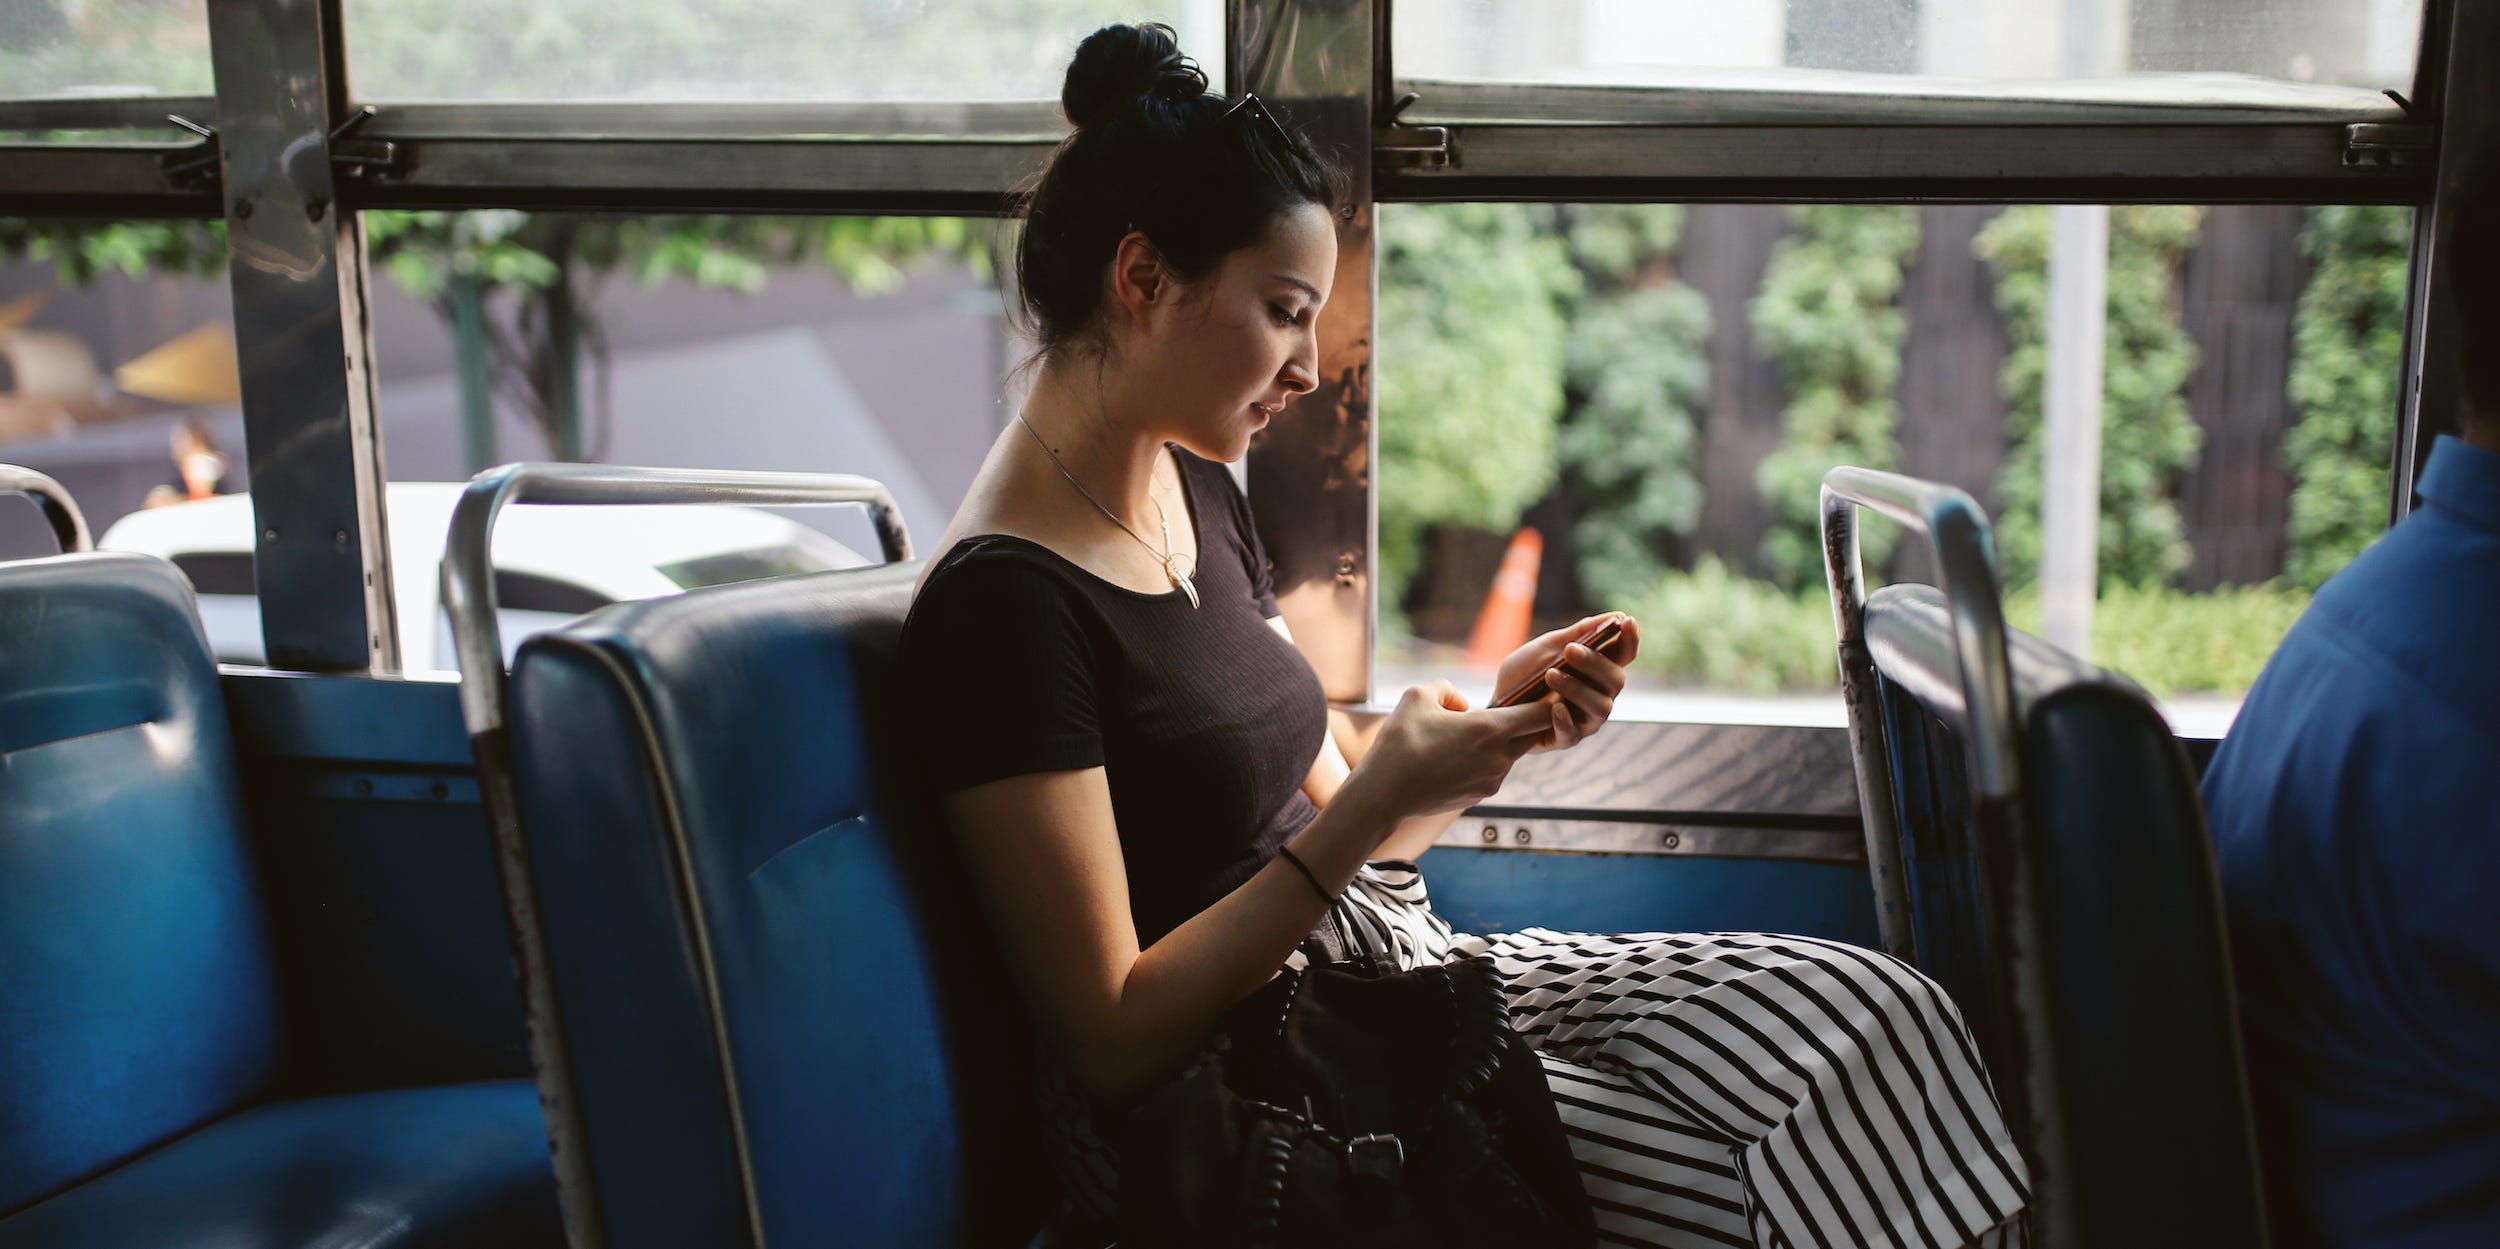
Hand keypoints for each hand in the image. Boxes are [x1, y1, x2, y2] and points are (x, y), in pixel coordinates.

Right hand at [1340, 681, 1555, 828]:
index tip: (1547, 691)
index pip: (1542, 714)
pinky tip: (1454, 757)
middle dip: (1526, 721)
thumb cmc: (1399, 743)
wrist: (1383, 795)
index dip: (1549, 700)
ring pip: (1510, 753)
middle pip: (1532, 735)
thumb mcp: (1417, 696)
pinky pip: (1492, 771)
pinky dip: (1483, 760)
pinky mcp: (1480, 796)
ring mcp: (1492, 781)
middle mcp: (1499, 758)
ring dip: (1499, 742)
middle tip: (1512, 707)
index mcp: (1490, 730)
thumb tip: (1461, 704)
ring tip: (1465, 735)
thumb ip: (1447, 689)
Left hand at [1491, 613, 1641, 752]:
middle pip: (1616, 680)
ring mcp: (1585, 720)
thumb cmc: (1525, 674)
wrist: (1495, 703)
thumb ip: (1578, 634)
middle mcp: (1599, 696)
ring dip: (1577, 689)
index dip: (1631, 639)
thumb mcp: (1547, 648)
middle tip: (1570, 650)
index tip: (1627, 621)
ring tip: (1550, 675)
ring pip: (1600, 707)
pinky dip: (1565, 720)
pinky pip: (1572, 734)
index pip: (1624, 655)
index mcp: (1598, 671)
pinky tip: (1554, 708)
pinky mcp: (1565, 739)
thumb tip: (1616, 616)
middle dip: (1595, 663)